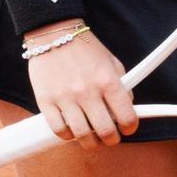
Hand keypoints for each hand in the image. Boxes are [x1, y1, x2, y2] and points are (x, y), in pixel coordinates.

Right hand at [26, 29, 137, 148]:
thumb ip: (122, 85)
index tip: (128, 129)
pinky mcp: (46, 101)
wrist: (54, 34)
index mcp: (108, 81)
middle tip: (110, 138)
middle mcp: (88, 91)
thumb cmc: (86, 49)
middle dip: (111, 139)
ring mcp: (66, 98)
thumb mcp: (111, 62)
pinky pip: (58, 130)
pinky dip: (67, 135)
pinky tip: (72, 130)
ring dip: (90, 142)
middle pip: (104, 131)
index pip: (126, 115)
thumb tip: (128, 107)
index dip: (130, 128)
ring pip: (81, 135)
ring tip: (92, 138)